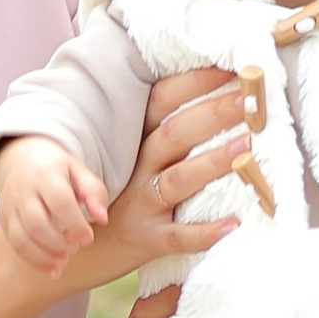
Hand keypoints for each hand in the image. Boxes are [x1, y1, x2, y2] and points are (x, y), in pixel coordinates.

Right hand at [0, 69, 252, 317]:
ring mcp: (141, 205)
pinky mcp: (146, 239)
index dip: (193, 82)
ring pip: (177, 180)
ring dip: (212, 162)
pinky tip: (233, 224)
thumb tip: (213, 103)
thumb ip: (164, 135)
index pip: (162, 102)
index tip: (230, 68)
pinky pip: (177, 236)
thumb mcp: (131, 160)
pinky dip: (204, 232)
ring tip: (246, 149)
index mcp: (135, 144)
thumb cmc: (114, 200)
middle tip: (249, 100)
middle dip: (212, 113)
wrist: (70, 249)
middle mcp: (137, 170)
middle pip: (174, 134)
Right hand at [0, 136, 109, 273]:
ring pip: (21, 238)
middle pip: (37, 223)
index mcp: (46, 174)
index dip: (75, 224)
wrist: (22, 162)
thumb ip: (94, 193)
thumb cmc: (60, 172)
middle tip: (76, 248)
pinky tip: (53, 270)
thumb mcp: (80, 172)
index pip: (60, 202)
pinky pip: (16, 245)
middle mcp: (24, 190)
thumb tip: (102, 219)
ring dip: (45, 256)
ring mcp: (10, 206)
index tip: (88, 237)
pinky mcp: (4, 220)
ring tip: (64, 261)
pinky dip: (34, 262)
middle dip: (58, 243)